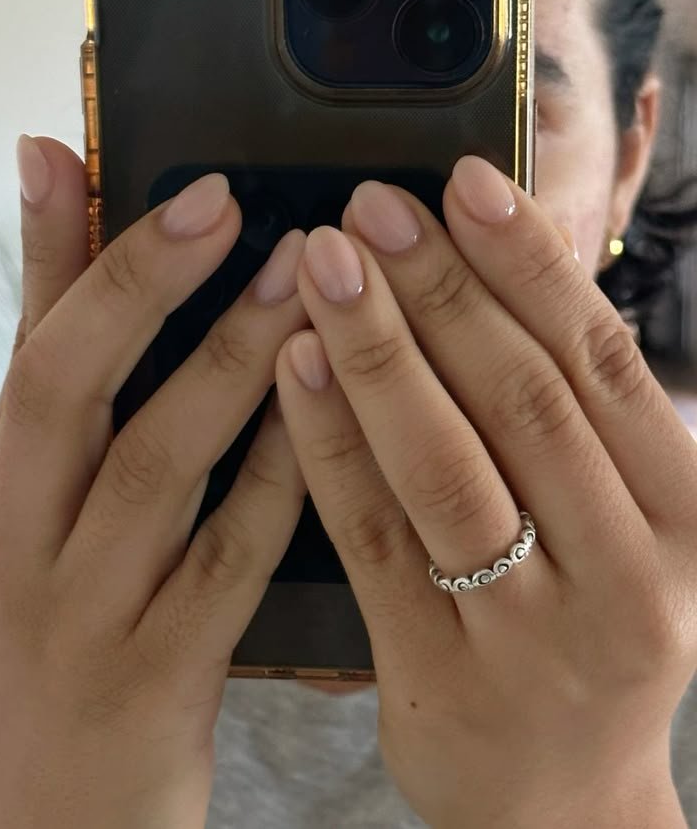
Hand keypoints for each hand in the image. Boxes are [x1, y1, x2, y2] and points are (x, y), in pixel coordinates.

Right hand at [0, 137, 308, 828]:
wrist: (50, 822)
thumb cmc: (62, 654)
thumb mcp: (42, 532)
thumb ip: (80, 427)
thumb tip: (95, 305)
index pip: (18, 346)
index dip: (43, 244)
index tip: (69, 150)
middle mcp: (21, 540)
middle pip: (62, 385)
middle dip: (137, 282)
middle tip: (215, 200)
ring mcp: (83, 610)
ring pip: (156, 463)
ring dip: (225, 361)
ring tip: (299, 277)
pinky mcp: (155, 674)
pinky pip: (227, 558)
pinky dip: (276, 475)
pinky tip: (324, 414)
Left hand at [274, 157, 696, 827]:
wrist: (565, 804)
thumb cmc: (591, 629)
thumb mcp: (627, 525)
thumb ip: (581, 419)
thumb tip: (509, 269)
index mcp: (682, 517)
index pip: (600, 364)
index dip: (530, 265)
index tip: (464, 184)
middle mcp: (622, 573)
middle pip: (519, 402)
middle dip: (439, 291)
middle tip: (370, 209)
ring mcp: (530, 635)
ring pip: (443, 465)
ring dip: (378, 353)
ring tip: (322, 267)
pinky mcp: (439, 678)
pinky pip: (374, 539)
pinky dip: (330, 445)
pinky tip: (293, 369)